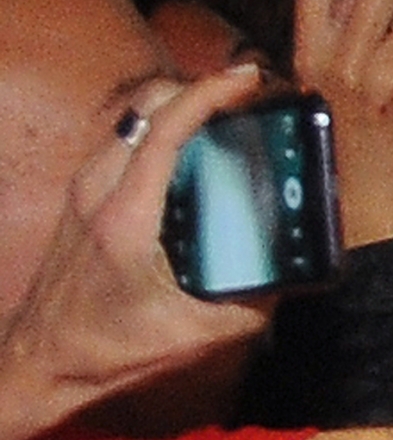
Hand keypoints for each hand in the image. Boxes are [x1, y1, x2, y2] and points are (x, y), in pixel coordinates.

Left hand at [0, 66, 270, 439]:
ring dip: (182, 106)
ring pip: (135, 115)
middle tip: (250, 100)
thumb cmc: (114, 349)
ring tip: (229, 119)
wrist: (42, 359)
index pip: (164, 130)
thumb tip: (302, 269)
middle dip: (202, 89)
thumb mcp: (200, 335)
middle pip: (148, 105)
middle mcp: (97, 190)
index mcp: (126, 218)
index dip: (210, 94)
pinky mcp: (81, 192)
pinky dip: (163, 128)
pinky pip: (127, 137)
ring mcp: (83, 186)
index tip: (250, 80)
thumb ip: (257, 302)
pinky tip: (194, 153)